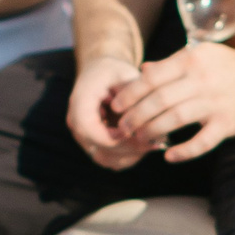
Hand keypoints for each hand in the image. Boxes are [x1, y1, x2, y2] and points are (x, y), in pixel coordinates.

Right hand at [67, 52, 154, 169]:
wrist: (101, 75)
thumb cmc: (114, 72)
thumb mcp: (124, 73)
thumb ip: (132, 93)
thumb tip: (143, 116)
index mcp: (79, 103)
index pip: (89, 130)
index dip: (115, 136)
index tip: (139, 130)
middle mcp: (76, 124)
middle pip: (100, 148)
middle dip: (130, 147)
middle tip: (157, 141)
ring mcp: (84, 139)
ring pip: (107, 159)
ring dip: (132, 154)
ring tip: (155, 143)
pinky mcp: (95, 147)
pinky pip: (112, 161)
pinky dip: (130, 157)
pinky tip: (147, 145)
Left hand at [106, 38, 234, 162]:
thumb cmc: (227, 67)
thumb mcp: (199, 55)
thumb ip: (170, 64)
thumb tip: (142, 71)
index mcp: (191, 59)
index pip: (152, 78)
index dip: (130, 94)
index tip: (116, 106)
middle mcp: (202, 80)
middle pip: (159, 100)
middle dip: (135, 116)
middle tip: (123, 127)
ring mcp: (215, 102)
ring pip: (175, 119)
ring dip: (152, 131)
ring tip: (140, 139)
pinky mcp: (227, 123)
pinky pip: (202, 142)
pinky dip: (184, 151)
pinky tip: (169, 156)